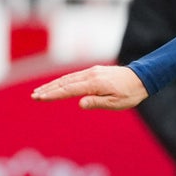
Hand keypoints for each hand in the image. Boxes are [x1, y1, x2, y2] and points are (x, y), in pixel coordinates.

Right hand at [30, 65, 149, 109]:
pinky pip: (74, 76)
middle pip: (64, 82)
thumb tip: (80, 103)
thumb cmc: (130, 94)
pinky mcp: (94, 71)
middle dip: (48, 89)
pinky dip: (62, 81)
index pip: (69, 90)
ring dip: (52, 85)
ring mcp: (91, 72)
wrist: (141, 78)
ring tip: (40, 91)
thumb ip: (97, 103)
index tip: (40, 98)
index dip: (53, 94)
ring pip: (67, 78)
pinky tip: (56, 85)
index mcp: (94, 84)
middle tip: (33, 96)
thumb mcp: (116, 103)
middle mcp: (90, 75)